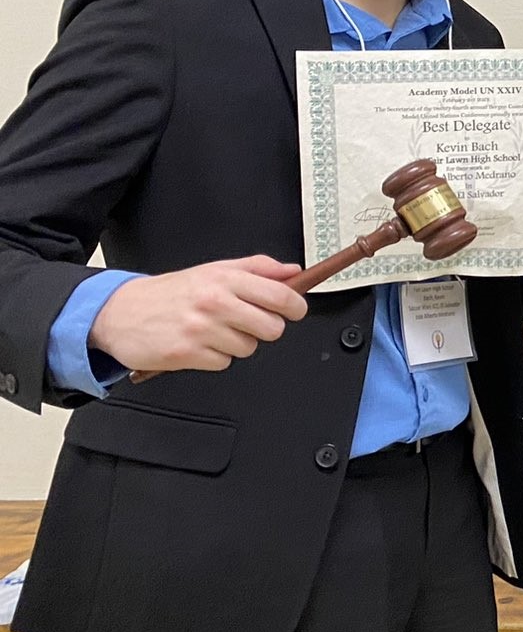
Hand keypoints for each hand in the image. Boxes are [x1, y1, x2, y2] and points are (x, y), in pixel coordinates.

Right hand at [90, 255, 307, 373]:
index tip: (294, 310)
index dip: (295, 306)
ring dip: (235, 343)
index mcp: (224, 279)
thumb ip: (257, 269)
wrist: (119, 312)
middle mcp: (214, 302)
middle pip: (272, 328)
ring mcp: (201, 329)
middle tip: (244, 321)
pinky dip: (215, 357)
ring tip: (213, 330)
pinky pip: (224, 363)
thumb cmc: (170, 292)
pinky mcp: (187, 354)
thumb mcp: (213, 270)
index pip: (281, 295)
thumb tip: (292, 272)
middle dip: (264, 328)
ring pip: (249, 348)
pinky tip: (198, 344)